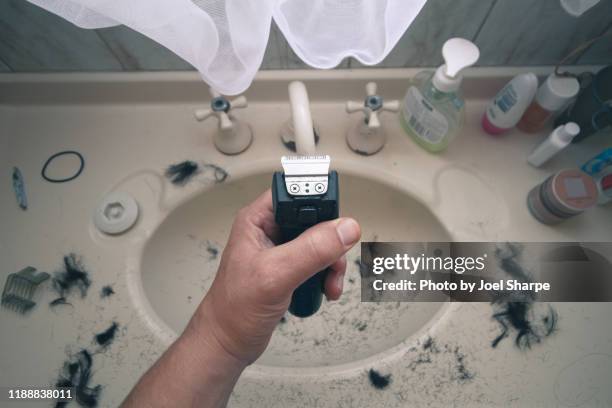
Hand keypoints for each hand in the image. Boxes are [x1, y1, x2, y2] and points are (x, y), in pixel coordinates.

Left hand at [185, 189, 360, 365]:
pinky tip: (325, 289)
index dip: (318, 201)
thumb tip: (344, 228)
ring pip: (321, 241)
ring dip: (333, 262)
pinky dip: (328, 275)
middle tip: (335, 257)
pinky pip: (319, 262)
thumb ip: (311, 250)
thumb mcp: (275, 275)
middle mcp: (270, 230)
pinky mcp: (290, 268)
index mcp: (258, 219)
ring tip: (330, 281)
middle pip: (315, 217)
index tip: (336, 221)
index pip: (295, 193)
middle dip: (331, 239)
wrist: (228, 342)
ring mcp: (281, 250)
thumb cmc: (233, 309)